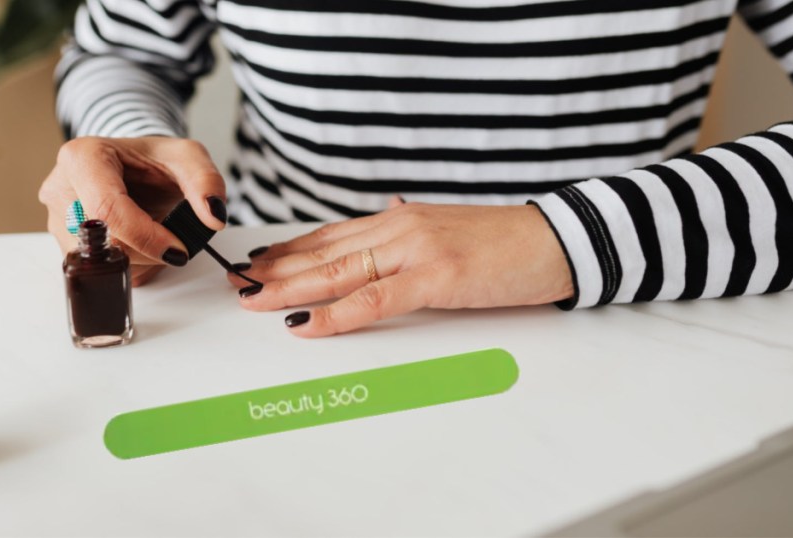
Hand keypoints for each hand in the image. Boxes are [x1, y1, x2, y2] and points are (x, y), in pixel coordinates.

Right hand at [39, 137, 226, 285]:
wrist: (135, 168)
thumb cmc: (154, 161)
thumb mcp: (188, 158)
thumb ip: (206, 182)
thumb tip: (213, 216)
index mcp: (82, 157)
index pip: (108, 209)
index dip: (146, 236)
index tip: (178, 249)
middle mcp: (60, 188)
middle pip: (102, 240)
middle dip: (146, 250)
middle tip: (172, 241)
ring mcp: (57, 218)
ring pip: (98, 261)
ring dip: (137, 259)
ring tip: (154, 234)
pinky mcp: (64, 242)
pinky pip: (97, 268)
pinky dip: (126, 263)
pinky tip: (138, 243)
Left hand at [228, 201, 573, 336]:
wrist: (556, 239)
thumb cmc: (503, 244)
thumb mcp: (443, 237)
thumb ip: (406, 241)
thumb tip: (376, 241)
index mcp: (397, 221)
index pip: (328, 236)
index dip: (287, 252)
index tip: (254, 264)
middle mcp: (397, 228)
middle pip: (321, 252)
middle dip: (274, 269)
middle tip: (235, 282)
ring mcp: (414, 250)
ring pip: (337, 271)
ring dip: (288, 287)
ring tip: (252, 300)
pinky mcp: (435, 276)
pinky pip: (373, 299)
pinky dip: (334, 314)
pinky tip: (303, 325)